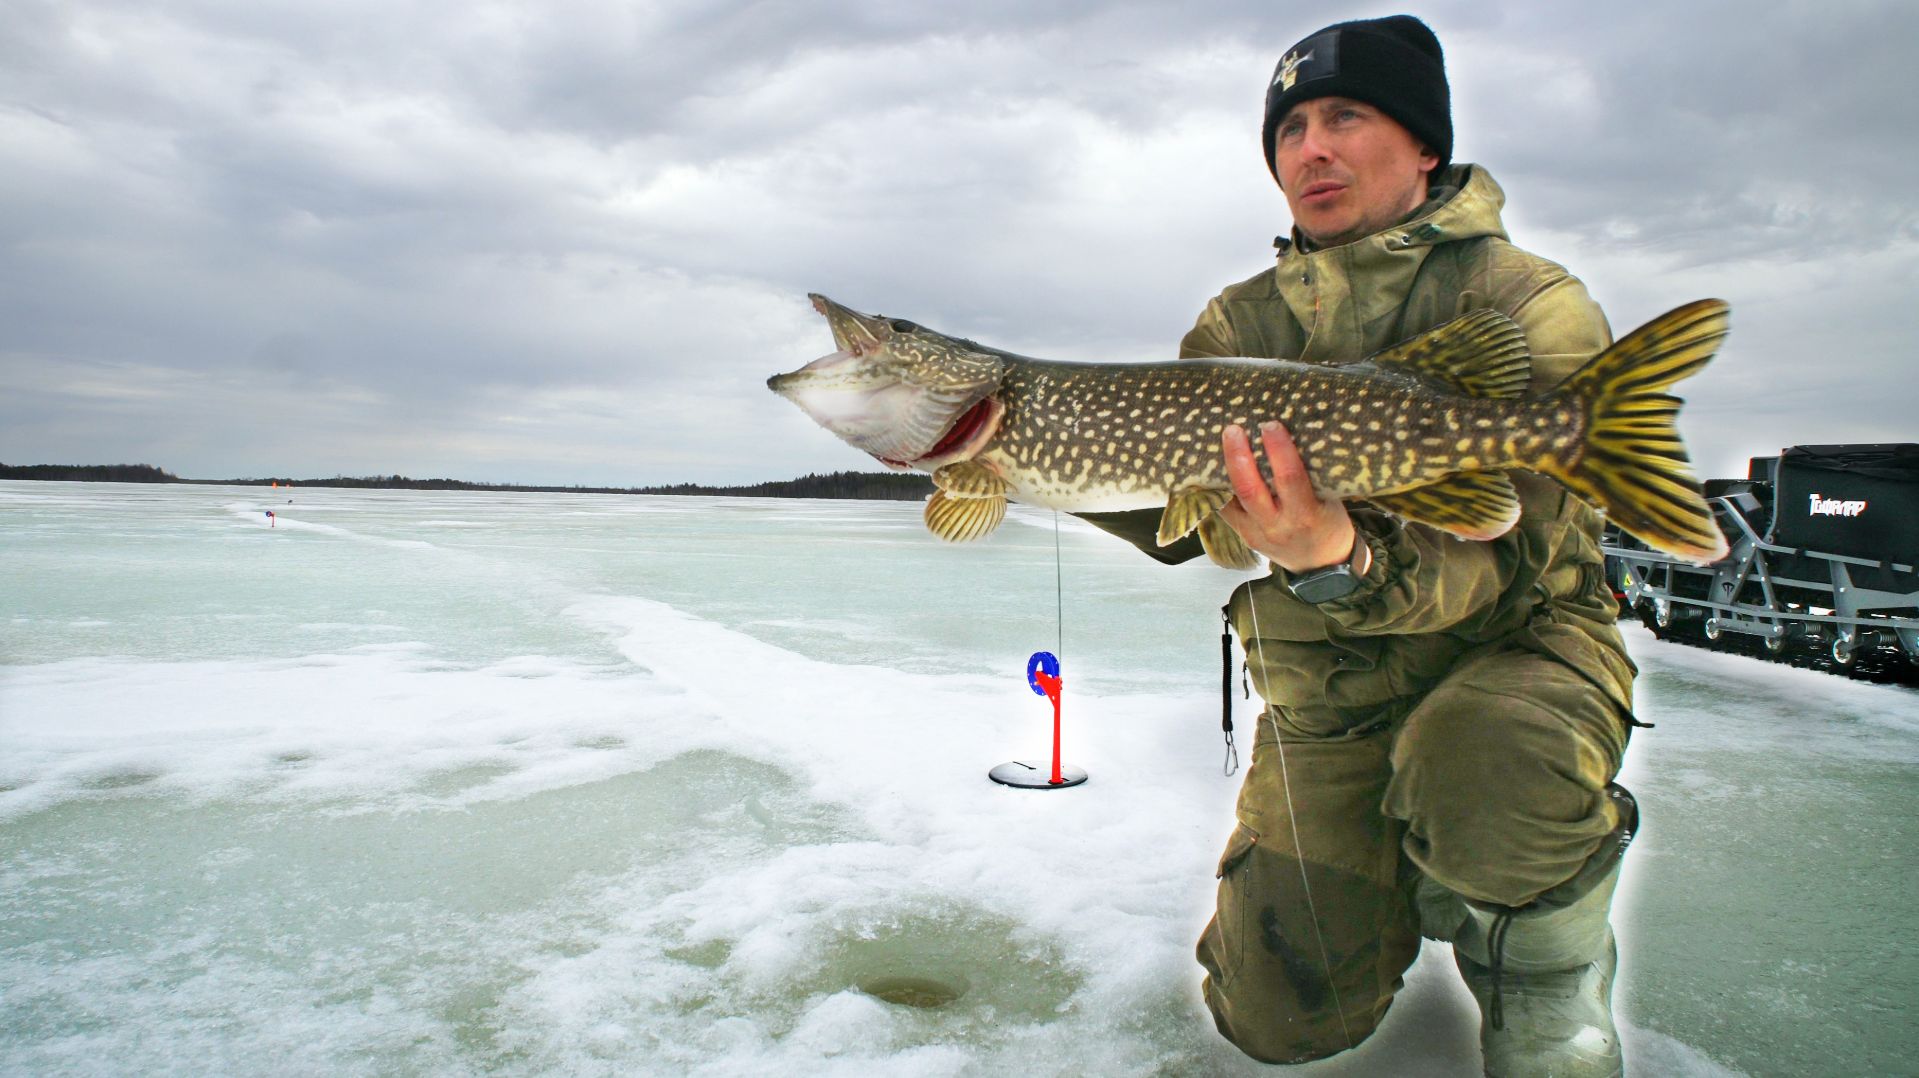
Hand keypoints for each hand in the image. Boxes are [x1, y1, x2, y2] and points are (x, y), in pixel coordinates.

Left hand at [1217, 422, 1356, 572]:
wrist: (1321, 568)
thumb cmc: (1329, 525)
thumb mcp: (1329, 500)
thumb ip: (1309, 475)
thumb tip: (1287, 435)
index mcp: (1306, 515)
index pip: (1289, 478)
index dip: (1279, 449)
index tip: (1270, 425)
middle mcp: (1277, 526)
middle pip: (1249, 489)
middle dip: (1238, 456)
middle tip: (1232, 429)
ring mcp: (1256, 534)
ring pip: (1230, 500)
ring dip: (1222, 470)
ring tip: (1218, 444)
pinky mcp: (1244, 537)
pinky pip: (1225, 509)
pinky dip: (1218, 488)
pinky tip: (1213, 467)